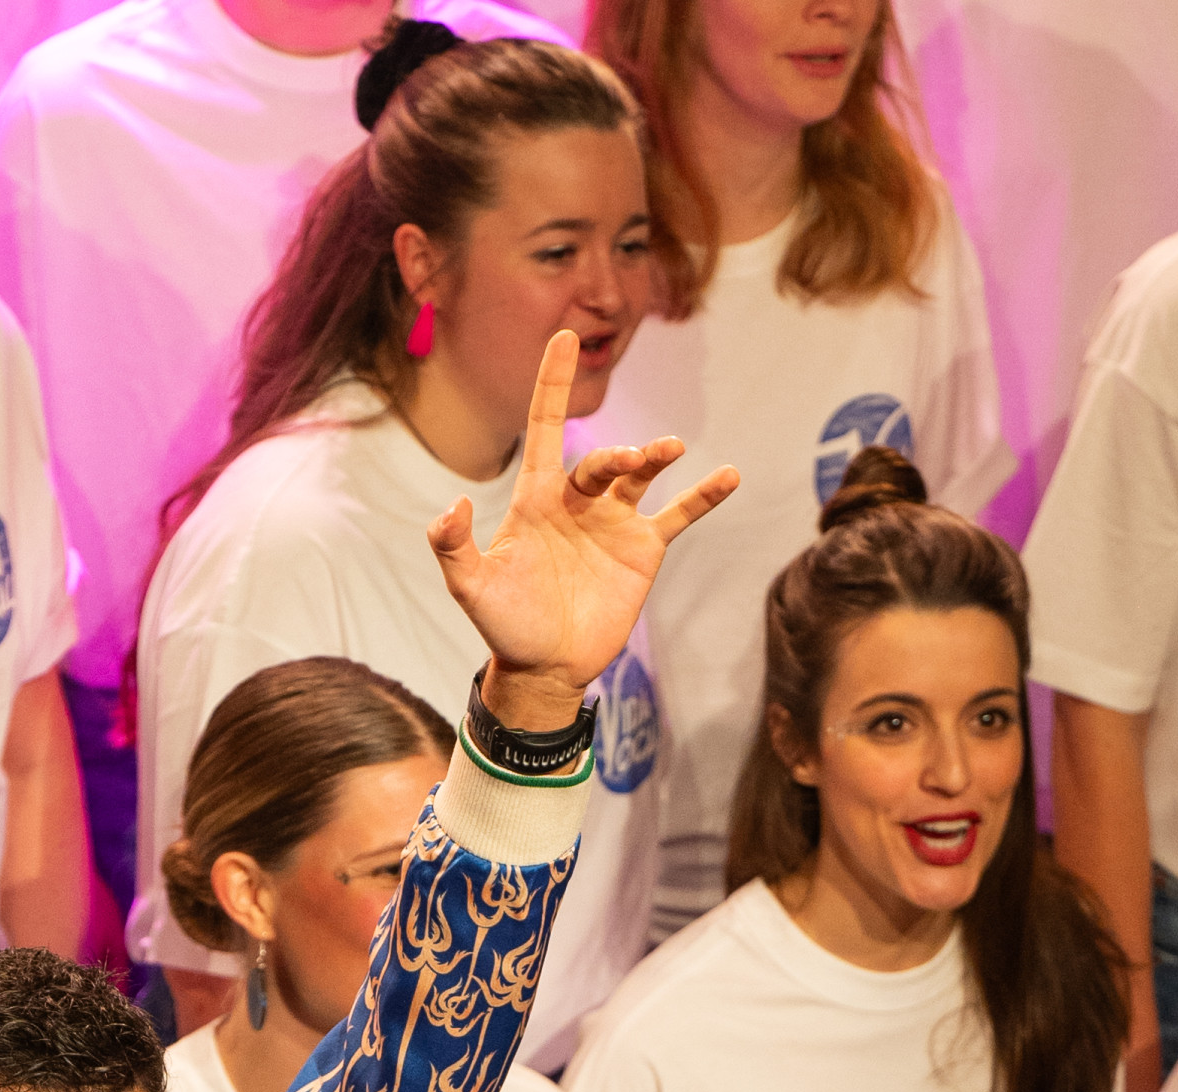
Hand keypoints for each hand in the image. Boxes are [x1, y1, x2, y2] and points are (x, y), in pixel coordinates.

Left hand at [430, 329, 735, 716]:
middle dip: (617, 454)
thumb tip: (449, 508)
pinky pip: (679, 514)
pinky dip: (703, 496)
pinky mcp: (643, 550)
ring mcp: (614, 522)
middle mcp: (579, 501)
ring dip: (655, 457)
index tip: (564, 336)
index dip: (551, 383)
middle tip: (632, 460)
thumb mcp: (471, 588)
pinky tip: (728, 476)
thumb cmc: (504, 626)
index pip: (543, 427)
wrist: (545, 670)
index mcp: (537, 498)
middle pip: (602, 459)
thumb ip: (453, 547)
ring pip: (641, 475)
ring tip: (669, 450)